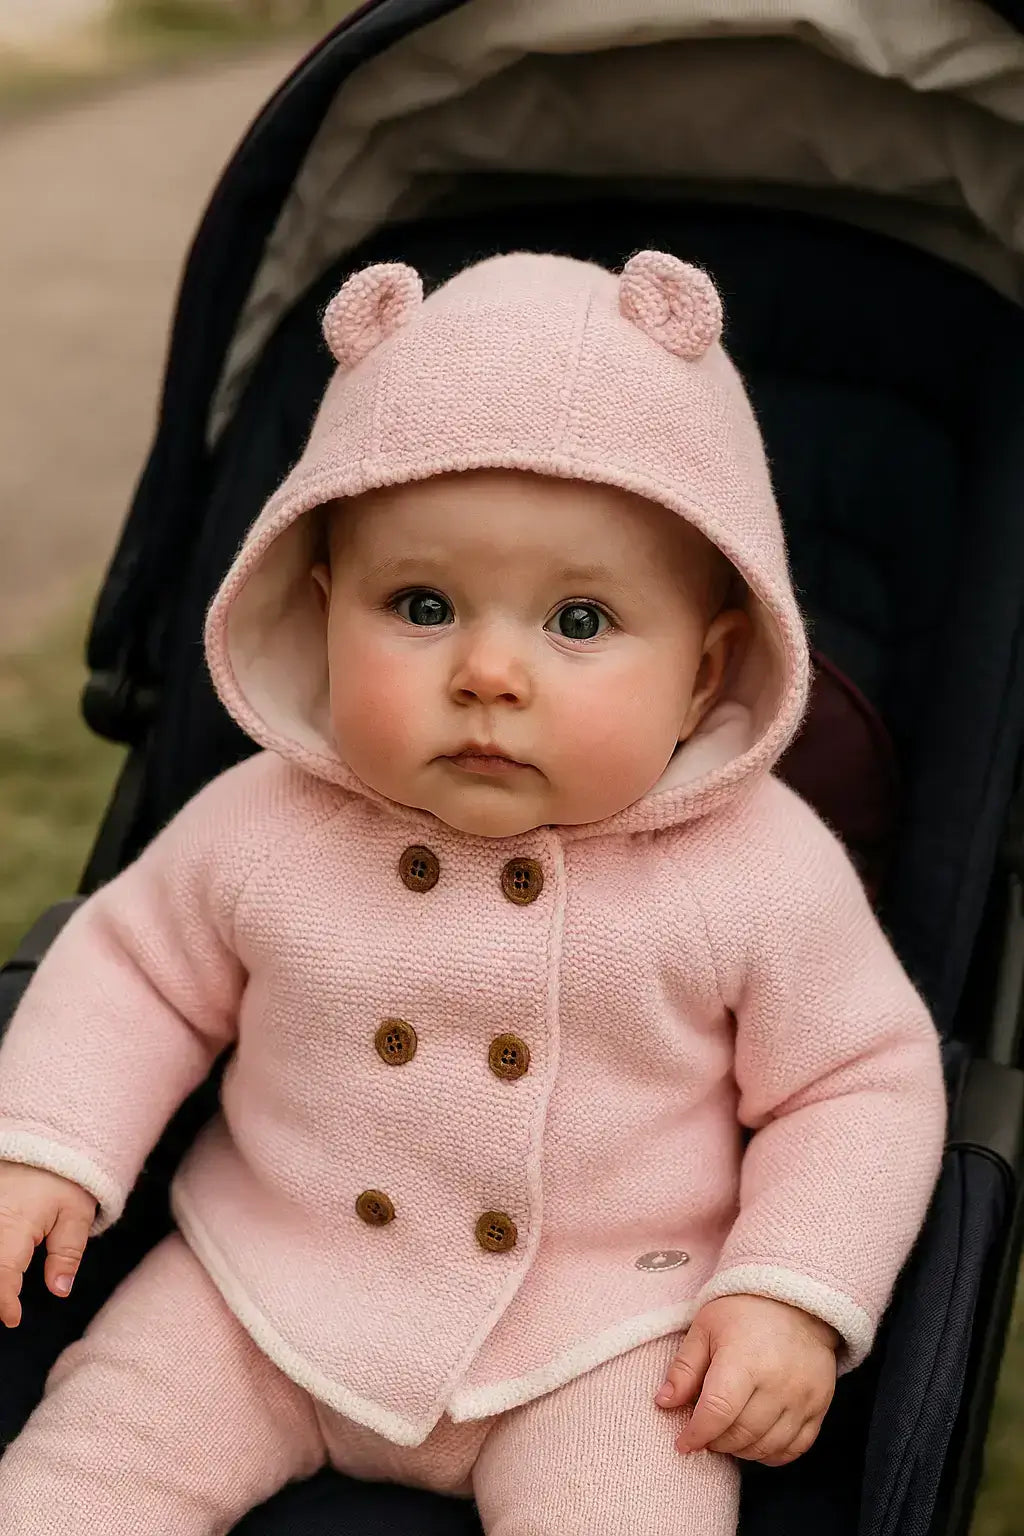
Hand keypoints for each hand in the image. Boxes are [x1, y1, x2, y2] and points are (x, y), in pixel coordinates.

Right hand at [0, 1161, 95, 1327]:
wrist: (43, 1143)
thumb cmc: (64, 1178)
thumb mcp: (76, 1213)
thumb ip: (68, 1253)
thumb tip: (60, 1290)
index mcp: (14, 1223)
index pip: (3, 1273)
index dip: (4, 1301)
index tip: (13, 1319)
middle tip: (6, 1310)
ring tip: (5, 1293)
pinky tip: (3, 1271)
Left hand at [656, 1294, 838, 1464]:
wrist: (795, 1300)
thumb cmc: (743, 1311)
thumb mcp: (705, 1328)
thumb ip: (684, 1369)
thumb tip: (664, 1403)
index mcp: (744, 1359)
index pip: (717, 1412)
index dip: (696, 1434)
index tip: (683, 1442)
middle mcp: (777, 1382)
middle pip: (741, 1434)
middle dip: (715, 1442)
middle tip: (704, 1432)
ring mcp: (802, 1396)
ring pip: (767, 1446)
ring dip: (741, 1450)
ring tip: (727, 1435)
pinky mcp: (820, 1405)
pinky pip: (795, 1448)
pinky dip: (772, 1454)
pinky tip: (756, 1442)